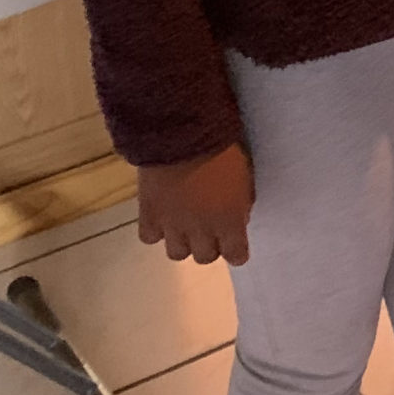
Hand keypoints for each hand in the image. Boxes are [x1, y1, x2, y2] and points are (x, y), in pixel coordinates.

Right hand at [137, 143, 253, 265]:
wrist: (184, 136)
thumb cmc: (223, 151)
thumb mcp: (245, 178)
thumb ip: (241, 204)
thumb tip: (237, 219)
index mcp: (230, 221)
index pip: (236, 256)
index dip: (236, 250)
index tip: (234, 242)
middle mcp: (201, 231)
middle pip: (205, 258)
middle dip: (209, 245)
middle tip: (209, 227)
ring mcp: (172, 226)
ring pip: (177, 254)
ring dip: (182, 241)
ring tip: (184, 223)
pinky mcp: (149, 216)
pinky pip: (150, 238)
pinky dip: (156, 230)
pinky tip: (162, 215)